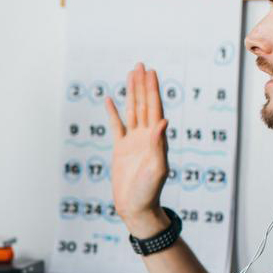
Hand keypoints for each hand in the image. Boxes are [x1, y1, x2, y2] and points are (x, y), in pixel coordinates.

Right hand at [105, 63, 169, 236]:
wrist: (136, 207)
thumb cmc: (149, 191)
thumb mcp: (157, 168)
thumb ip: (158, 144)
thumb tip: (163, 120)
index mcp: (156, 139)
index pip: (155, 109)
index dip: (153, 90)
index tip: (151, 73)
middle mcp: (146, 137)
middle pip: (144, 104)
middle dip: (142, 85)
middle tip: (140, 65)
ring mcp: (133, 141)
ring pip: (132, 111)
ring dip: (132, 93)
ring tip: (130, 74)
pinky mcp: (121, 149)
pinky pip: (116, 126)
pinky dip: (113, 113)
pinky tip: (109, 100)